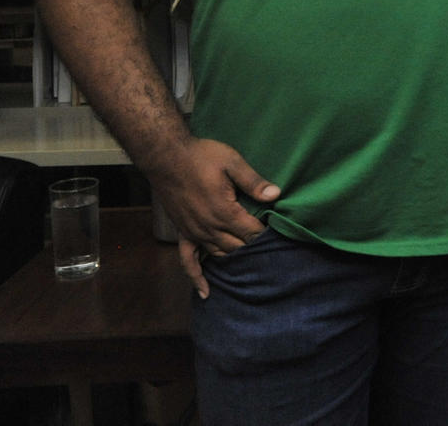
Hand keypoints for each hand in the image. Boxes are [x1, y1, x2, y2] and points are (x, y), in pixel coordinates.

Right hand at [148, 136, 279, 297]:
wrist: (166, 157)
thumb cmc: (201, 156)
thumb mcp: (232, 162)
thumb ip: (253, 181)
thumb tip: (275, 195)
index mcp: (224, 212)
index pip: (252, 233)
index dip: (267, 235)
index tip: (281, 236)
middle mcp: (209, 227)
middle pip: (238, 247)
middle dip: (255, 249)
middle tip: (272, 252)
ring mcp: (194, 233)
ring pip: (219, 254)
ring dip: (235, 259)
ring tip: (252, 266)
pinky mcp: (182, 233)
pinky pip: (188, 260)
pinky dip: (197, 277)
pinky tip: (205, 291)